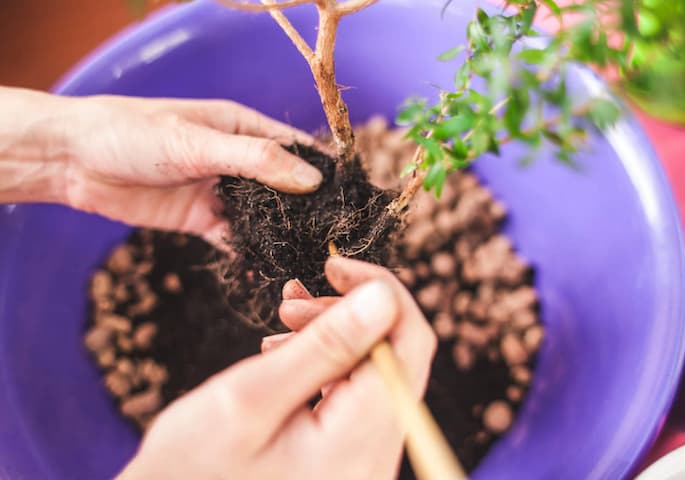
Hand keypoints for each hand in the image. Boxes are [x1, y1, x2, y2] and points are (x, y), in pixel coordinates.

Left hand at [0, 87, 321, 243]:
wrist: (75, 161)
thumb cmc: (134, 134)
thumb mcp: (198, 142)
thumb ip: (256, 161)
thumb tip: (312, 179)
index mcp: (243, 128)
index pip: (296, 149)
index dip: (325, 170)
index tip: (353, 196)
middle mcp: (238, 160)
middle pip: (285, 186)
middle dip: (309, 209)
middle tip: (338, 238)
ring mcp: (220, 192)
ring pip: (263, 216)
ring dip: (282, 234)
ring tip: (311, 258)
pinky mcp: (201, 220)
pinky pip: (234, 239)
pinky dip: (251, 254)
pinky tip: (270, 270)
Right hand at [119, 257, 435, 479]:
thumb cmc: (191, 469)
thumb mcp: (251, 397)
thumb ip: (325, 346)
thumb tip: (383, 296)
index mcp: (360, 444)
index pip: (409, 342)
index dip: (381, 290)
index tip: (333, 266)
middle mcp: (376, 458)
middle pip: (396, 356)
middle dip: (349, 313)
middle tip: (290, 302)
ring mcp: (365, 462)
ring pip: (375, 372)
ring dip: (334, 336)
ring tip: (281, 325)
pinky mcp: (348, 460)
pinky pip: (355, 396)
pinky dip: (327, 365)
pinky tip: (285, 356)